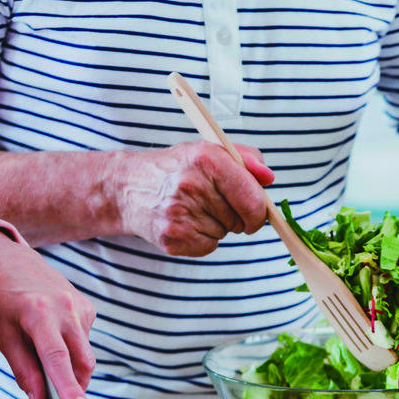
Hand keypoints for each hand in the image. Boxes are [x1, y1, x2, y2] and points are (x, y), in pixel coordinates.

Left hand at [0, 227, 96, 398]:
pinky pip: (85, 341)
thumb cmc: (0, 299)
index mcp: (38, 313)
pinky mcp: (88, 307)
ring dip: (70, 367)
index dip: (68, 388)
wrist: (9, 259)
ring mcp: (81, 306)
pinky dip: (71, 349)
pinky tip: (53, 334)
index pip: (57, 359)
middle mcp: (66, 308)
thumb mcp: (4, 334)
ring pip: (85, 354)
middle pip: (82, 361)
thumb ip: (24, 372)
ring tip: (43, 353)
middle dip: (75, 387)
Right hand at [113, 141, 274, 256]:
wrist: (129, 187)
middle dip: (235, 216)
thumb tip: (269, 178)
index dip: (259, 211)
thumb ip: (246, 160)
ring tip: (192, 208)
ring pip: (224, 233)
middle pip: (240, 220)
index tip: (255, 212)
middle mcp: (191, 185)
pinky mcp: (172, 238)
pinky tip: (185, 222)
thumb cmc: (178, 168)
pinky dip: (203, 238)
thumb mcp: (210, 151)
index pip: (252, 199)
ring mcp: (179, 213)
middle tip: (212, 203)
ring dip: (216, 225)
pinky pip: (208, 247)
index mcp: (207, 159)